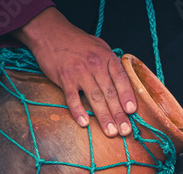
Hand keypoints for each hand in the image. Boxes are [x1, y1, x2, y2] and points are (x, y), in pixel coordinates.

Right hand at [12, 7, 136, 136]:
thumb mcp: (101, 47)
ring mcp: (79, 72)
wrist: (50, 32)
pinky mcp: (64, 78)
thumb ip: (112, 65)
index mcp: (107, 58)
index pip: (121, 79)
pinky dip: (78, 111)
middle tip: (125, 130)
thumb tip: (125, 85)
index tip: (132, 111)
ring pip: (94, 98)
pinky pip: (72, 98)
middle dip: (119, 114)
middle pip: (110, 93)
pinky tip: (84, 123)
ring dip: (104, 117)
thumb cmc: (79, 43)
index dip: (127, 95)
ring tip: (111, 132)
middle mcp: (95, 65)